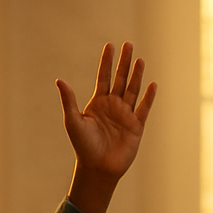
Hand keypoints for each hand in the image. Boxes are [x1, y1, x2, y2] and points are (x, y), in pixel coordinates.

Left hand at [57, 41, 156, 182]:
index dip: (107, 62)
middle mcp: (113, 106)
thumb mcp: (73, 121)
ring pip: (133, 90)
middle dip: (124, 62)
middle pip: (121, 79)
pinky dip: (149, 97)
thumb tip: (59, 80)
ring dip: (137, 75)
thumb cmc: (83, 146)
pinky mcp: (136, 126)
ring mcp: (126, 115)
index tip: (110, 45)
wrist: (97, 168)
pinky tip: (152, 84)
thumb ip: (69, 100)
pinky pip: (144, 108)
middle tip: (129, 44)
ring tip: (140, 59)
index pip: (104, 77)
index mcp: (98, 103)